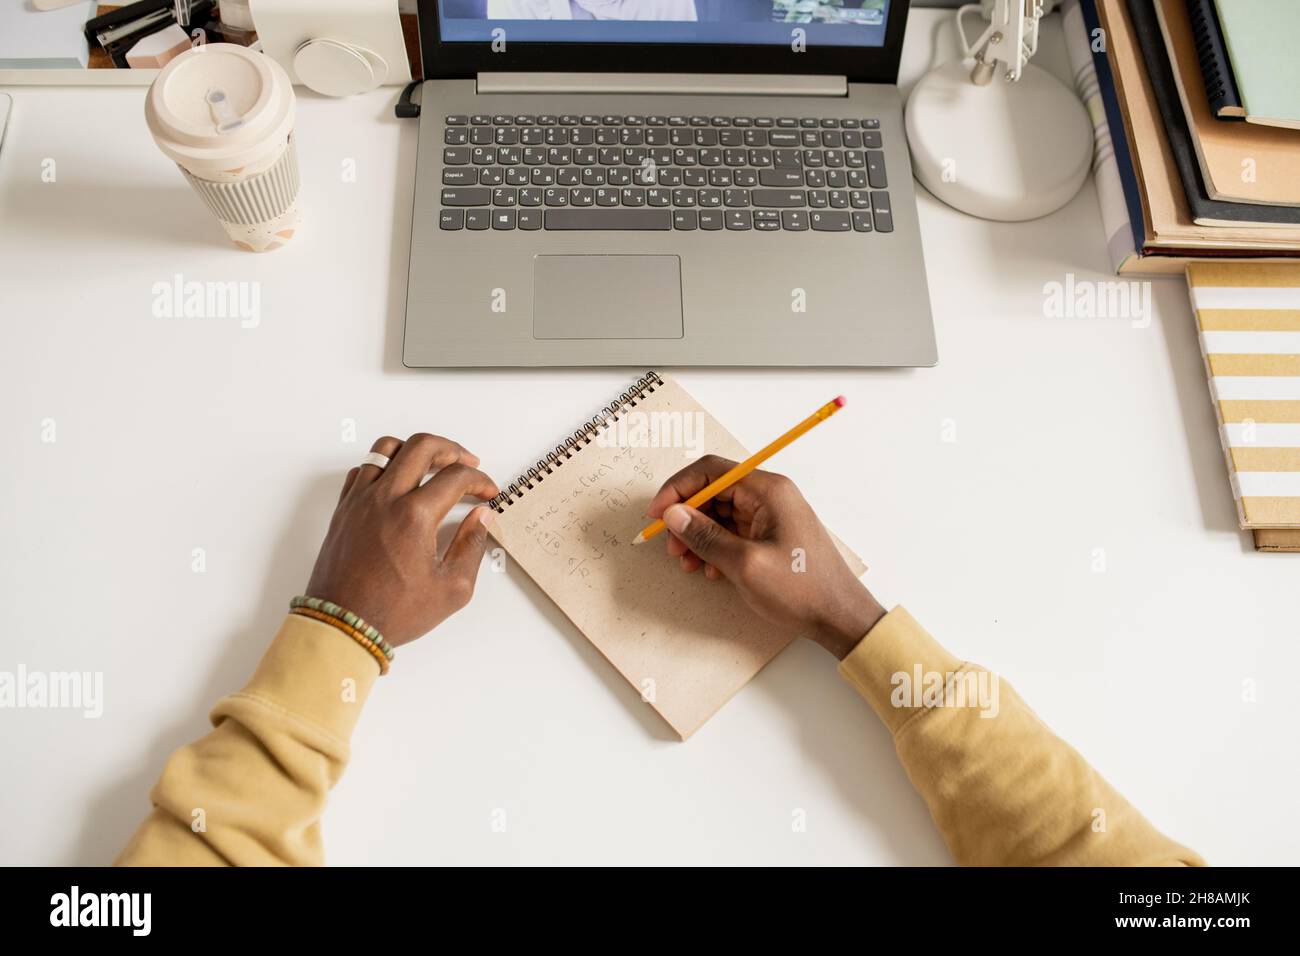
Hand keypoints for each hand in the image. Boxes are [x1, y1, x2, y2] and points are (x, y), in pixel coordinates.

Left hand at [305, 434, 498, 646]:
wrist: (343, 626)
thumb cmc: (394, 612)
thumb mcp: (451, 588)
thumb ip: (472, 545)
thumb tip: (482, 517)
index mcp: (415, 516)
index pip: (456, 477)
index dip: (480, 481)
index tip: (487, 493)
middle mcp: (385, 499)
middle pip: (423, 446)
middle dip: (452, 449)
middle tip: (467, 463)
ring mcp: (360, 500)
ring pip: (388, 447)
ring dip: (415, 450)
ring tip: (432, 464)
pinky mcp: (344, 509)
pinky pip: (363, 468)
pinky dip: (384, 466)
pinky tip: (397, 482)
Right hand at [646, 456, 885, 658]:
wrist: (839, 616)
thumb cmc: (801, 589)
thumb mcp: (745, 564)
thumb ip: (706, 536)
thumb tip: (673, 514)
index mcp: (768, 490)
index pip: (712, 470)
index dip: (679, 489)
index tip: (658, 514)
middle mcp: (769, 496)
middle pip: (713, 491)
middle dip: (686, 517)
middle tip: (672, 546)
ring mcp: (770, 515)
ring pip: (719, 513)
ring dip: (698, 535)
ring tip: (688, 562)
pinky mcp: (769, 535)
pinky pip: (732, 531)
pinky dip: (714, 546)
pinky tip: (709, 569)